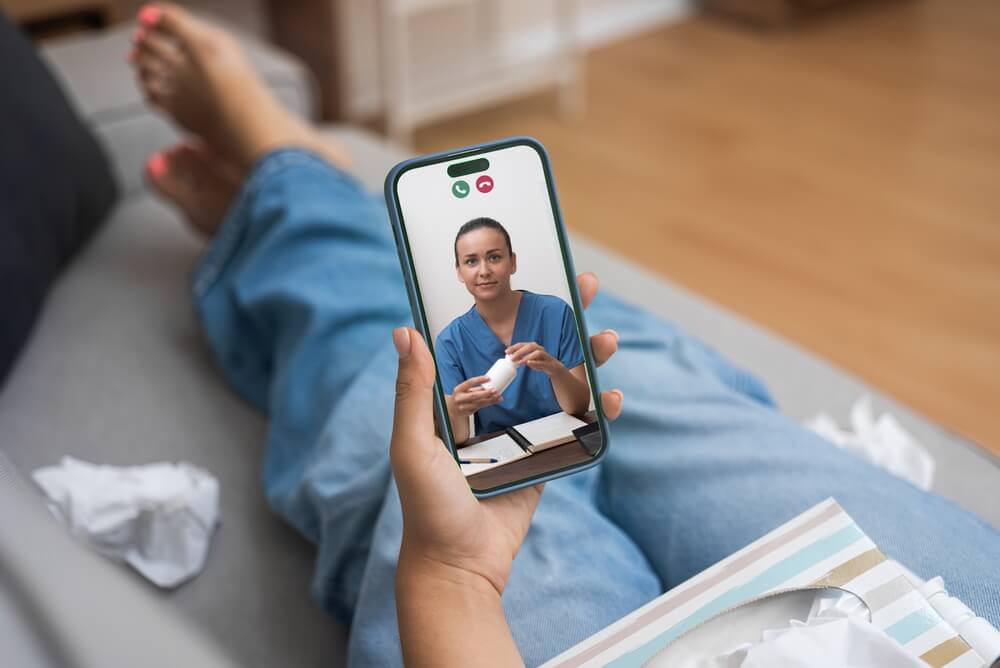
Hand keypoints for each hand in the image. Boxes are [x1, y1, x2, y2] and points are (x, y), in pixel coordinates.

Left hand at [390, 272, 621, 595]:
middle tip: (587, 285)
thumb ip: (414, 390)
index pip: (487, 337)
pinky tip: (610, 396)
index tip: (532, 272)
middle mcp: (494, 405)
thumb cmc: (428, 505)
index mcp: (460, 395)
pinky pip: (577, 426)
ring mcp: (524, 430)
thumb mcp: (413, 444)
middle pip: (535, 351)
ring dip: (588, 357)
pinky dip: (597, 410)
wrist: (460, 563)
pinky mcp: (547, 456)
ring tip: (608, 338)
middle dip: (563, 318)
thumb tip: (404, 330)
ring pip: (562, 382)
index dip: (511, 306)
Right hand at [450, 375, 500, 416]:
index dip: (479, 380)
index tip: (488, 378)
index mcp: (458, 389)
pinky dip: (488, 403)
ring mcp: (463, 407)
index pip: (469, 383)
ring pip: (479, 403)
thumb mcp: (464, 390)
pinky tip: (495, 401)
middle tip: (495, 390)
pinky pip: (480, 407)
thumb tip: (490, 384)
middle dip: (486, 393)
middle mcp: (459, 398)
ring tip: (498, 396)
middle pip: (474, 395)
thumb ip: (475, 388)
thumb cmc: (460, 396)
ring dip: (490, 400)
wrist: (451, 409)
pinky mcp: (468, 413)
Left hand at [505, 341, 562, 375]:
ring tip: (519, 362)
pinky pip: (542, 361)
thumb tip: (510, 359)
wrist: (552, 367)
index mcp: (532, 346)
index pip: (522, 344)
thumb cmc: (539, 362)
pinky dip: (535, 362)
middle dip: (519, 352)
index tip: (506, 352)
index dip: (514, 347)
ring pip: (537, 352)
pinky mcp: (548, 362)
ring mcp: (545, 354)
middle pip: (529, 347)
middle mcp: (539, 348)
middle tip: (511, 358)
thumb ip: (520, 358)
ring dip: (527, 356)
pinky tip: (529, 363)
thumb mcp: (528, 360)